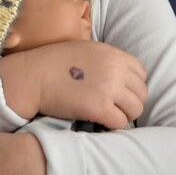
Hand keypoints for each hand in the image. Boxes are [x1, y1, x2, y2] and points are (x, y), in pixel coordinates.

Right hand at [0, 40, 147, 129]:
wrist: (33, 76)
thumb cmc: (53, 62)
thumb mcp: (85, 49)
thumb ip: (106, 59)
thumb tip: (120, 74)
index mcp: (112, 53)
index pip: (141, 73)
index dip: (132, 85)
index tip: (121, 92)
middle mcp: (115, 69)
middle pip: (141, 93)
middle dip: (130, 101)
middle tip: (114, 107)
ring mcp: (108, 89)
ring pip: (135, 109)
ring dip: (123, 115)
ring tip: (108, 115)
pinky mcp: (99, 108)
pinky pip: (120, 123)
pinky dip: (112, 125)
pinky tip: (99, 121)